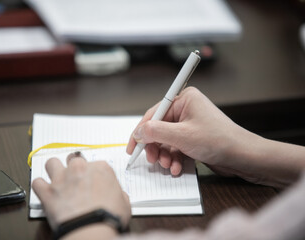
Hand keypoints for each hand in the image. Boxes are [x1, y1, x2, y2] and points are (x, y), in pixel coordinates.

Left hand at [32, 153, 130, 231]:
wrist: (91, 229)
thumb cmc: (108, 216)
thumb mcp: (124, 203)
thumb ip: (119, 193)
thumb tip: (116, 195)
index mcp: (100, 168)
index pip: (96, 164)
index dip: (94, 175)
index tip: (94, 183)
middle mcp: (80, 168)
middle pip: (74, 159)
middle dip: (74, 169)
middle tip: (76, 181)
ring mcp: (62, 178)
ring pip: (52, 163)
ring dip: (54, 170)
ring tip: (57, 179)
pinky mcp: (48, 192)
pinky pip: (37, 182)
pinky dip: (40, 187)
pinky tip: (44, 192)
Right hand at [126, 87, 265, 180]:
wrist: (243, 157)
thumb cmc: (219, 140)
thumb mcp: (182, 136)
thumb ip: (156, 132)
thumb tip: (138, 132)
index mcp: (184, 99)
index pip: (154, 113)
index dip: (141, 131)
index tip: (133, 146)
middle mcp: (186, 109)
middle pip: (159, 128)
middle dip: (155, 146)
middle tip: (152, 159)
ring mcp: (189, 124)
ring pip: (166, 140)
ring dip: (164, 155)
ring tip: (168, 165)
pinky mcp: (193, 138)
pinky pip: (175, 147)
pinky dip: (173, 158)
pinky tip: (176, 167)